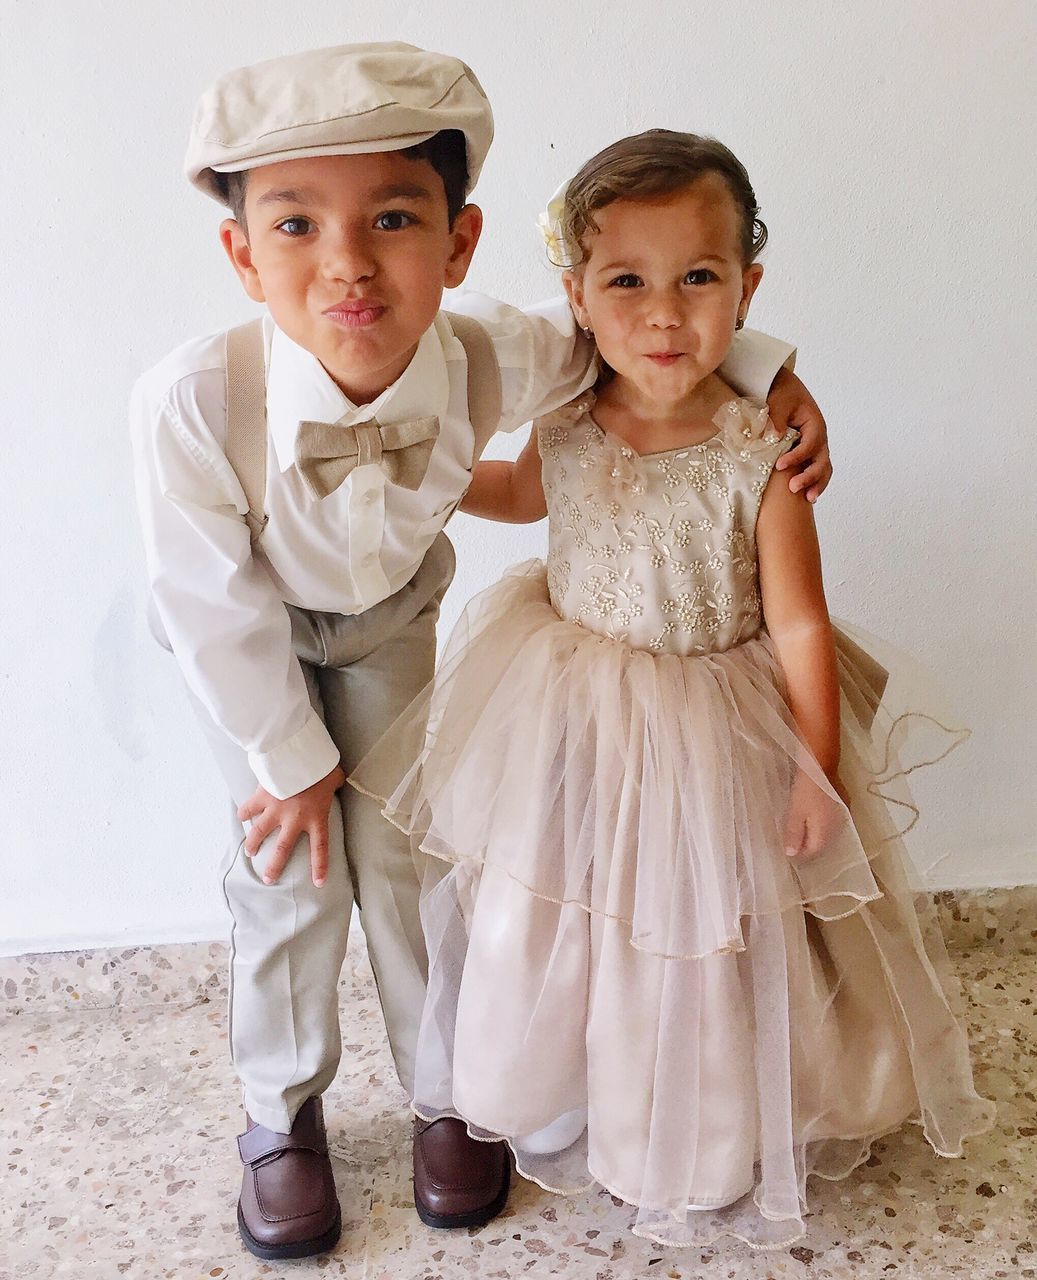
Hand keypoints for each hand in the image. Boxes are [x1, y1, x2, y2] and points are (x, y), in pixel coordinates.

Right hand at [237, 765, 345, 886]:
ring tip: (249, 852)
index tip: (318, 883)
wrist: (298, 753)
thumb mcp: (334, 776)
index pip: (320, 848)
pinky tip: (240, 817)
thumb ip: (335, 783)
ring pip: (260, 833)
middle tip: (268, 879)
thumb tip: (338, 778)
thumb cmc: (320, 765)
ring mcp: (275, 810)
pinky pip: (249, 808)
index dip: (319, 867)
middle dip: (274, 866)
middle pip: (283, 849)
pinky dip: (244, 813)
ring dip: (253, 843)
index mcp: (316, 817)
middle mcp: (294, 819)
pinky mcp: (261, 797)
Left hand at [767, 368, 831, 502]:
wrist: (783, 389)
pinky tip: (806, 497)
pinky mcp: (808, 454)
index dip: (797, 457)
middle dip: (810, 476)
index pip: (810, 444)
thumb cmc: (782, 394)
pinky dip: (813, 482)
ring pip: (823, 468)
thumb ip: (777, 419)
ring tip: (808, 499)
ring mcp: (815, 447)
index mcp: (814, 424)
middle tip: (793, 487)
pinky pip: (815, 469)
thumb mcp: (779, 402)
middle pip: (822, 460)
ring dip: (817, 483)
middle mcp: (819, 437)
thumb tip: (774, 438)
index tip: (780, 466)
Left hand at [783, 768, 848, 859]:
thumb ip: (794, 834)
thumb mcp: (795, 812)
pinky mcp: (843, 805)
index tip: (788, 850)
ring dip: (815, 833)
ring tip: (800, 830)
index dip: (800, 853)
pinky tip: (812, 817)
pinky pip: (831, 821)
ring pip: (827, 832)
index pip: (813, 851)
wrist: (822, 766)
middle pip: (822, 843)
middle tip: (792, 841)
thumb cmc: (806, 790)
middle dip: (808, 844)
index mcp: (825, 832)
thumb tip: (791, 854)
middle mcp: (837, 828)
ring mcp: (842, 816)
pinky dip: (821, 822)